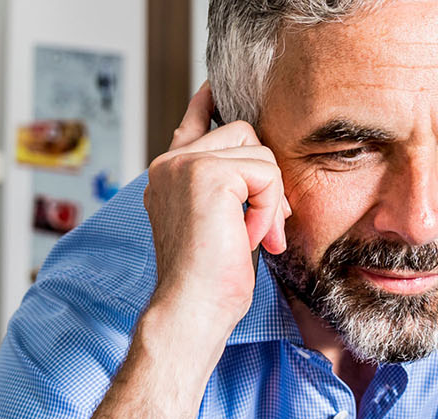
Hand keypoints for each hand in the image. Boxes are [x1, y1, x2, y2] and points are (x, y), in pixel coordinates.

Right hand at [142, 82, 290, 334]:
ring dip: (270, 200)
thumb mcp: (221, 224)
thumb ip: (229, 190)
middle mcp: (169, 164)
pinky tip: (251, 238)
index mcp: (168, 175)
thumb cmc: (209, 282)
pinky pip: (266, 174)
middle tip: (265, 227)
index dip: (207, 104)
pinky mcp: (207, 174)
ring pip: (260, 153)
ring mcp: (185, 165)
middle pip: (244, 133)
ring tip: (252, 238)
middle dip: (266, 180)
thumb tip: (262, 167)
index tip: (214, 88)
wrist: (192, 310)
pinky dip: (269, 210)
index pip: (191, 125)